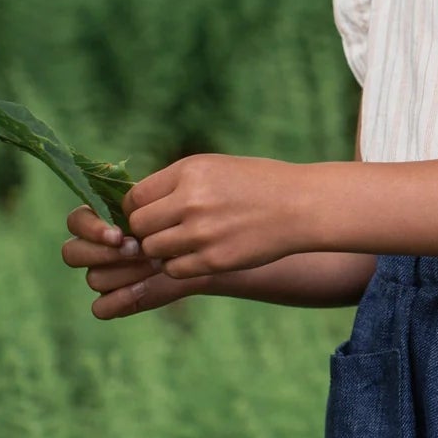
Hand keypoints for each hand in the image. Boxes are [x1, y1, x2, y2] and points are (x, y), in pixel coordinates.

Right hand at [62, 205, 205, 319]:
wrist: (201, 255)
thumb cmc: (181, 226)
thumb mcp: (165, 210)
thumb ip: (143, 208)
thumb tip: (131, 210)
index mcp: (100, 222)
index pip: (76, 222)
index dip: (91, 228)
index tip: (118, 234)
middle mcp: (95, 250)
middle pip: (72, 253)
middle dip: (104, 252)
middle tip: (137, 248)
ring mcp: (104, 276)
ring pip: (93, 278)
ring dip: (124, 272)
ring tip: (156, 264)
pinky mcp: (116, 301)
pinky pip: (101, 308)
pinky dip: (119, 299)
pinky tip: (143, 287)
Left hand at [122, 153, 309, 279]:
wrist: (302, 206)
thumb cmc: (258, 184)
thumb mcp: (215, 168)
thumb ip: (177, 183)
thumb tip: (137, 206)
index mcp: (189, 171)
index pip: (135, 197)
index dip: (136, 209)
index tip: (149, 214)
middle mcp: (191, 200)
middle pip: (139, 226)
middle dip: (147, 232)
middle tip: (166, 231)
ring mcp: (202, 232)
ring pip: (153, 250)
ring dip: (163, 251)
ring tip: (184, 243)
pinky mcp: (215, 260)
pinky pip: (175, 269)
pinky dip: (180, 266)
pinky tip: (198, 255)